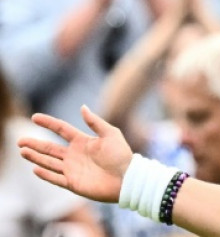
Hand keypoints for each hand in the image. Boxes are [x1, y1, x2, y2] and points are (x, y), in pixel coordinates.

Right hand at [18, 105, 133, 203]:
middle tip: (20, 140)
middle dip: (35, 143)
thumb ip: (95, 122)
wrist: (127, 179)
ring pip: (49, 162)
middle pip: (50, 147)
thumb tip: (82, 107)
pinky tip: (35, 169)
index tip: (35, 117)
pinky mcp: (73, 183)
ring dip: (35, 157)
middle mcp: (74, 155)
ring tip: (23, 151)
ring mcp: (72, 169)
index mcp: (83, 141)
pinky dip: (45, 174)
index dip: (48, 123)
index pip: (61, 129)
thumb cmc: (121, 156)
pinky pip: (55, 178)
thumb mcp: (110, 134)